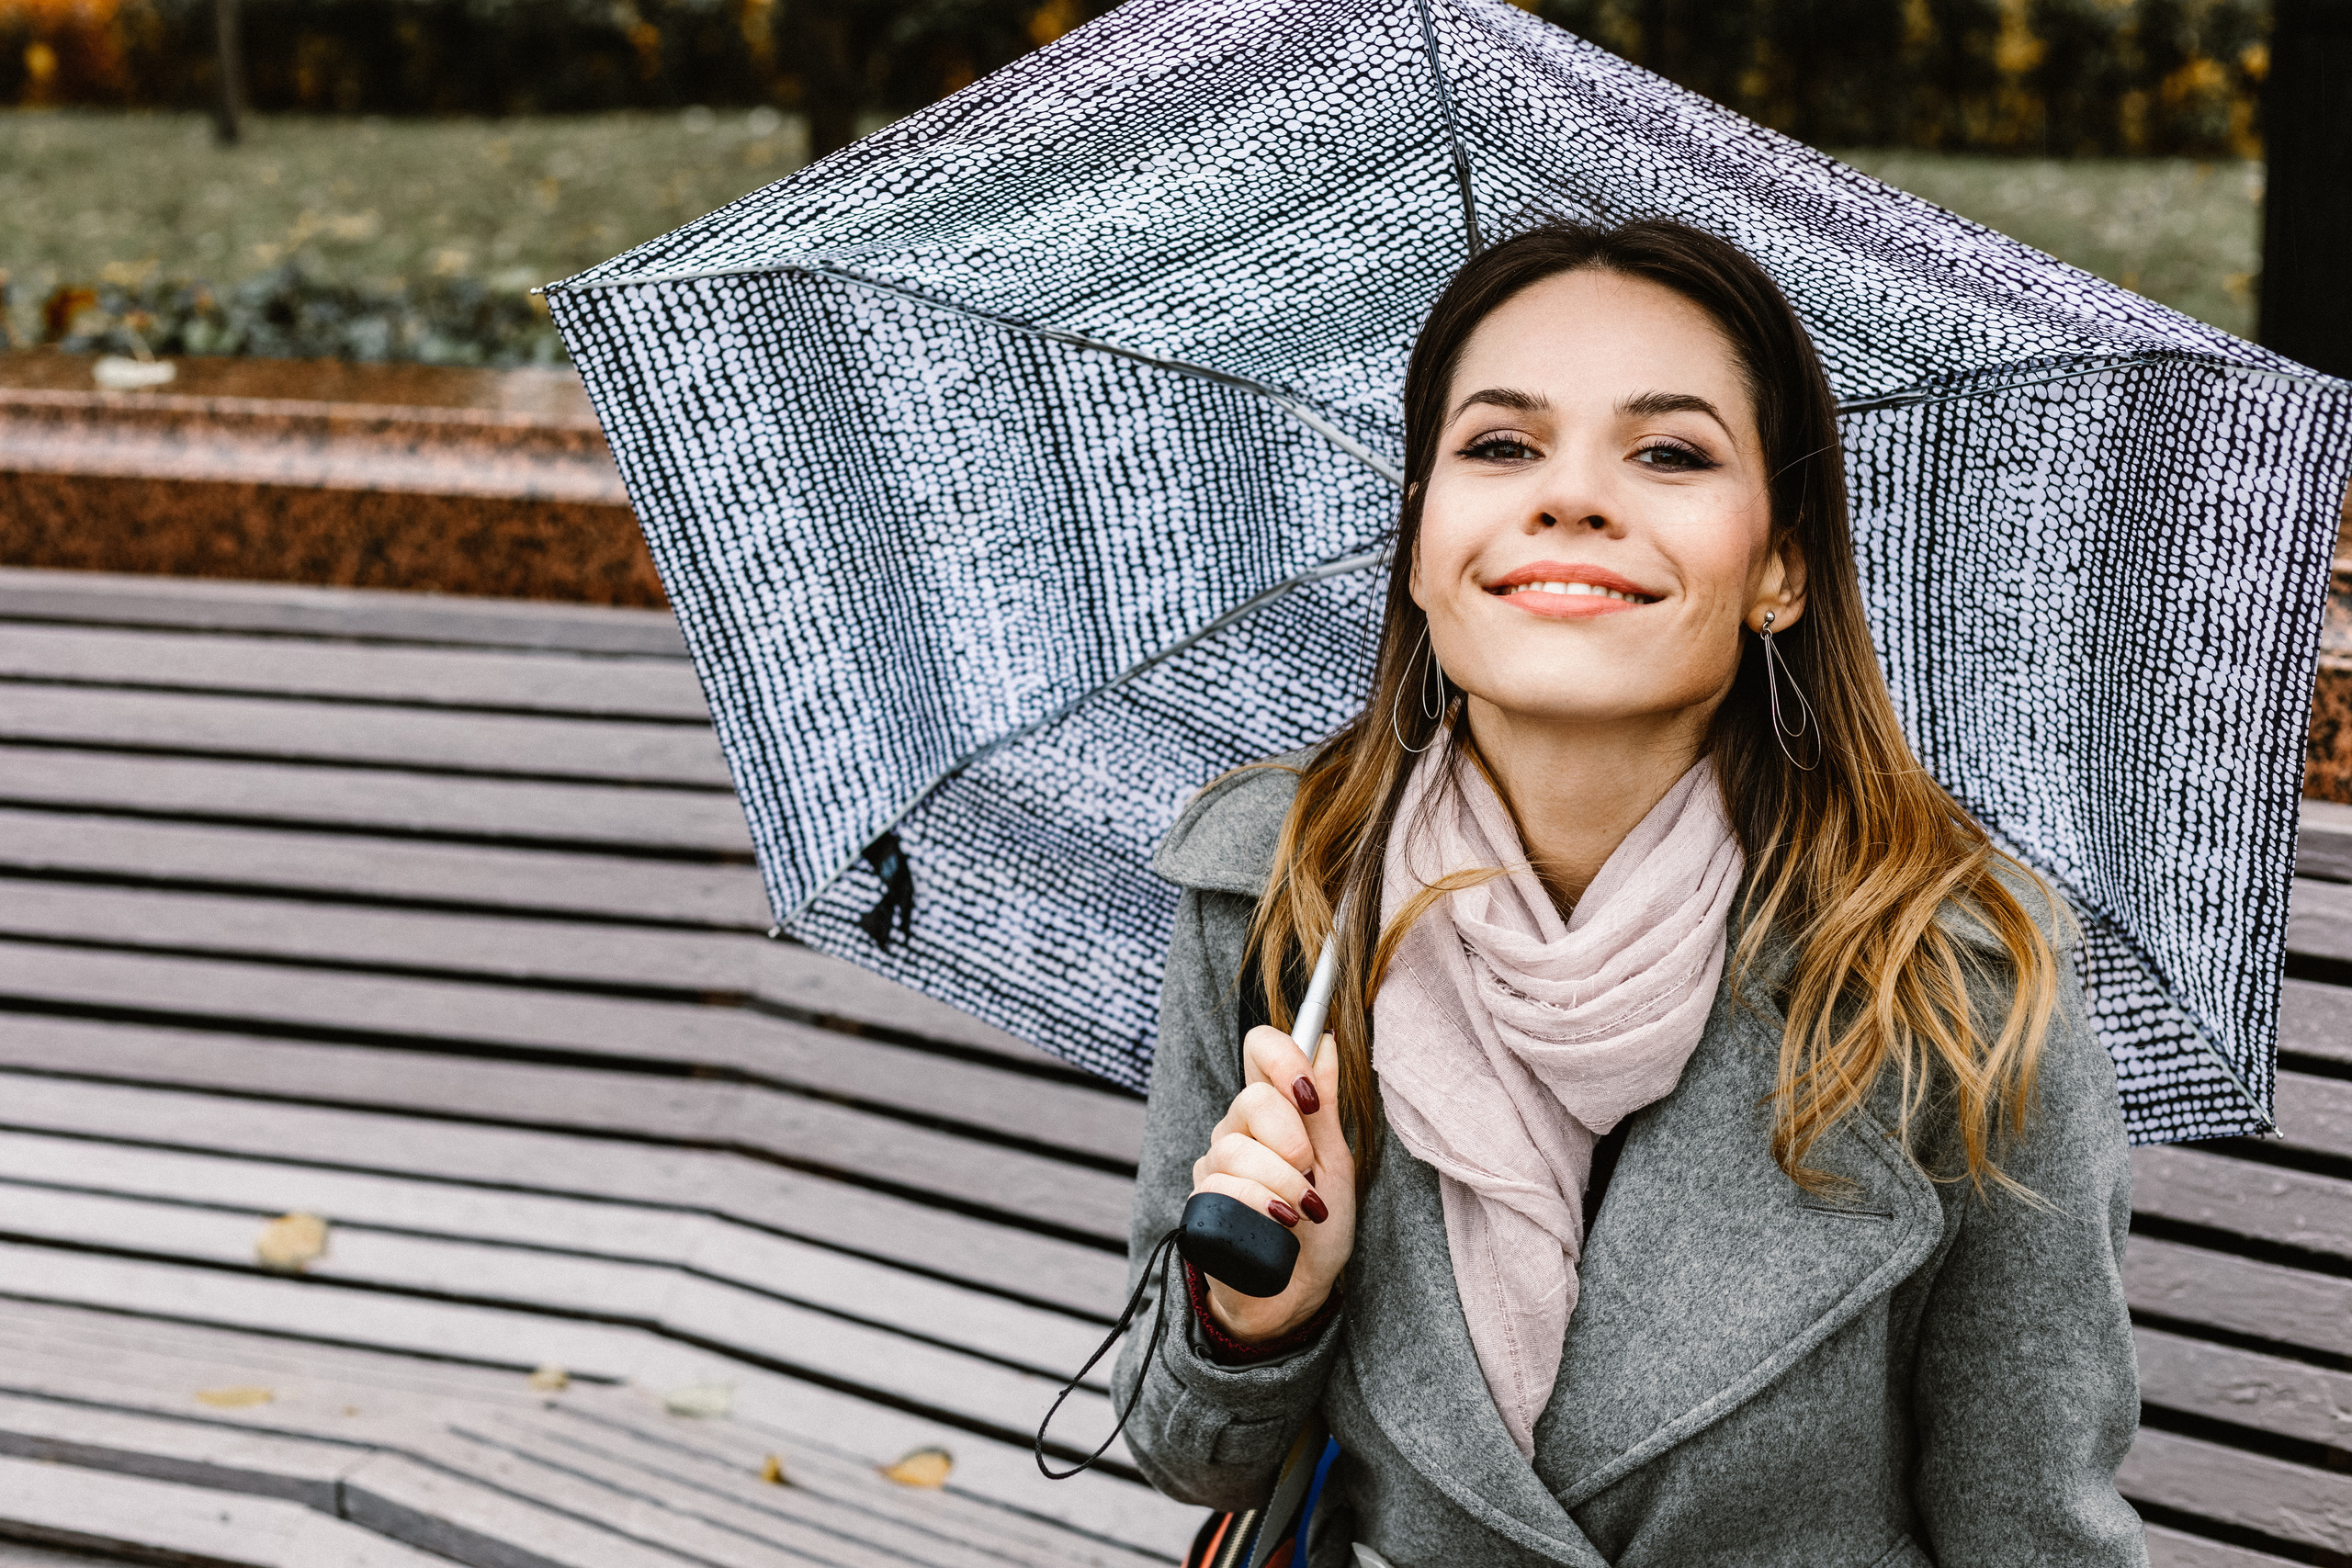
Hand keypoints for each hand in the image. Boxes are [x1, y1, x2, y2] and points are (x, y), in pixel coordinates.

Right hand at [1189, 1023, 1357, 1341]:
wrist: (1299, 1291)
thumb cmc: (1318, 1225)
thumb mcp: (1335, 1162)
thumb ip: (1325, 1105)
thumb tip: (1325, 1042)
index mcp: (1270, 1112)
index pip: (1258, 1049)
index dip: (1283, 1057)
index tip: (1309, 1094)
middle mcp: (1234, 1132)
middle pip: (1251, 1100)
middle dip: (1293, 1139)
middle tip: (1311, 1173)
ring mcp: (1212, 1169)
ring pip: (1236, 1150)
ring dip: (1284, 1182)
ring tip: (1304, 1210)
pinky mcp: (1200, 1208)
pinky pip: (1222, 1190)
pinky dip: (1262, 1206)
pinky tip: (1281, 1224)